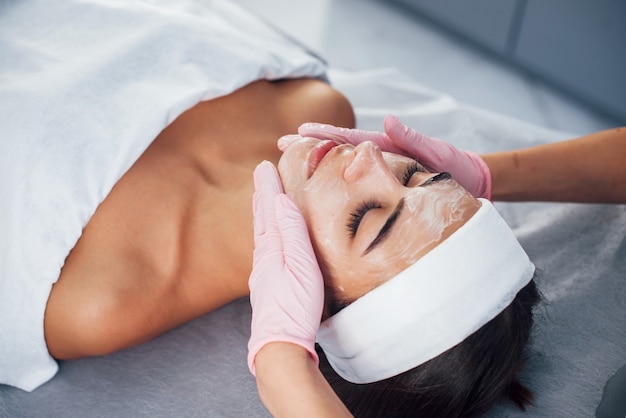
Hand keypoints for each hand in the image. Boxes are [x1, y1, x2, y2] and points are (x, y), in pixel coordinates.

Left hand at [247, 161, 324, 374]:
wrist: (280, 346)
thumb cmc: (294, 308)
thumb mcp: (300, 266)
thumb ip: (292, 233)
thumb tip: (281, 201)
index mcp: (271, 249)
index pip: (268, 210)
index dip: (267, 187)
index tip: (265, 166)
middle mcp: (264, 258)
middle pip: (261, 219)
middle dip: (262, 195)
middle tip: (261, 174)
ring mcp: (264, 272)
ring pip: (263, 233)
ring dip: (263, 212)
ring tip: (263, 199)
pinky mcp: (270, 285)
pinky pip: (267, 248)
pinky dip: (268, 232)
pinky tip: (272, 238)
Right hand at [297, 114, 491, 198]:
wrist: (472, 183)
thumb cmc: (454, 166)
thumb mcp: (433, 151)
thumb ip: (410, 137)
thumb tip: (386, 120)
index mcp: (383, 149)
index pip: (346, 140)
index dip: (320, 137)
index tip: (295, 134)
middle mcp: (376, 162)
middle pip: (337, 153)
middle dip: (309, 149)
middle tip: (281, 147)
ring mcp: (379, 176)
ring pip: (342, 172)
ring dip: (318, 169)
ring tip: (292, 170)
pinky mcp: (384, 191)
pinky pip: (356, 190)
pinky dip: (336, 189)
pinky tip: (321, 197)